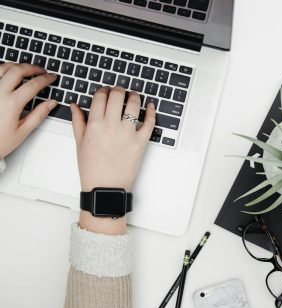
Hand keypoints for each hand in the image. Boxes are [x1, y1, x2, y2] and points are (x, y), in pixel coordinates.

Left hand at [0, 63, 57, 158]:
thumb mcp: (23, 131)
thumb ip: (39, 115)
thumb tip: (51, 103)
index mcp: (12, 104)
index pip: (33, 85)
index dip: (45, 79)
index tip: (51, 78)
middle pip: (18, 70)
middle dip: (32, 68)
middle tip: (41, 70)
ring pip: (3, 67)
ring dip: (16, 66)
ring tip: (25, 69)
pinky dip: (2, 70)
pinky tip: (9, 74)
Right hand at [71, 86, 155, 234]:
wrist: (105, 188)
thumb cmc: (92, 169)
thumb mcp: (79, 144)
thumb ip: (78, 122)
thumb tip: (75, 106)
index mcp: (94, 125)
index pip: (100, 96)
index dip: (104, 90)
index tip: (106, 92)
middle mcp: (111, 126)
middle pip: (117, 96)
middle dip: (119, 90)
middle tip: (120, 91)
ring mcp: (127, 134)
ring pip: (134, 105)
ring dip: (134, 96)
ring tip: (134, 96)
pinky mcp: (141, 143)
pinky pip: (149, 123)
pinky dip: (151, 112)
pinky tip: (150, 107)